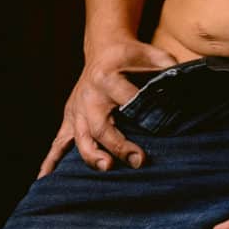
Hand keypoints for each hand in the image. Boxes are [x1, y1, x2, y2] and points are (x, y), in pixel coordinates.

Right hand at [37, 37, 176, 176]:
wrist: (103, 49)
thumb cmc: (128, 55)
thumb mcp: (147, 52)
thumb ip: (164, 64)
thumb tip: (183, 78)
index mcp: (108, 77)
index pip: (125, 97)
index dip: (140, 110)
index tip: (157, 126)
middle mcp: (89, 95)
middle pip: (100, 125)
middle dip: (118, 144)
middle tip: (138, 160)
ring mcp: (77, 109)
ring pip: (80, 137)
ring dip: (91, 155)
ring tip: (106, 167)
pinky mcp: (70, 119)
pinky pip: (58, 142)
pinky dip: (50, 161)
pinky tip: (45, 180)